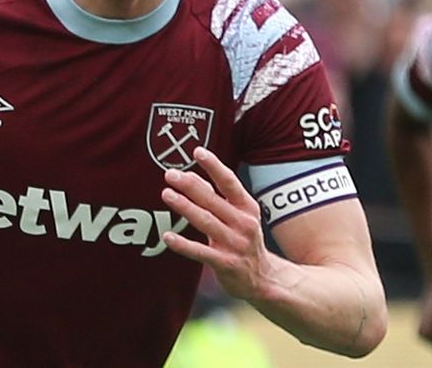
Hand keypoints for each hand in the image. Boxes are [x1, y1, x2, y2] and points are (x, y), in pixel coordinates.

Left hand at [160, 146, 283, 300]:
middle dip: (191, 185)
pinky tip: (167, 236)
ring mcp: (235, 244)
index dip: (214, 166)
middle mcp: (243, 224)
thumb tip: (192, 178)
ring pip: (206, 222)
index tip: (197, 151)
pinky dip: (183, 244)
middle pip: (213, 200)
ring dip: (185, 207)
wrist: (265, 279)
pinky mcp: (225, 264)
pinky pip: (200, 252)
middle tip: (171, 174)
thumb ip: (217, 198)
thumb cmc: (246, 242)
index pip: (230, 182)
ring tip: (167, 194)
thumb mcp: (240, 216)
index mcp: (247, 208)